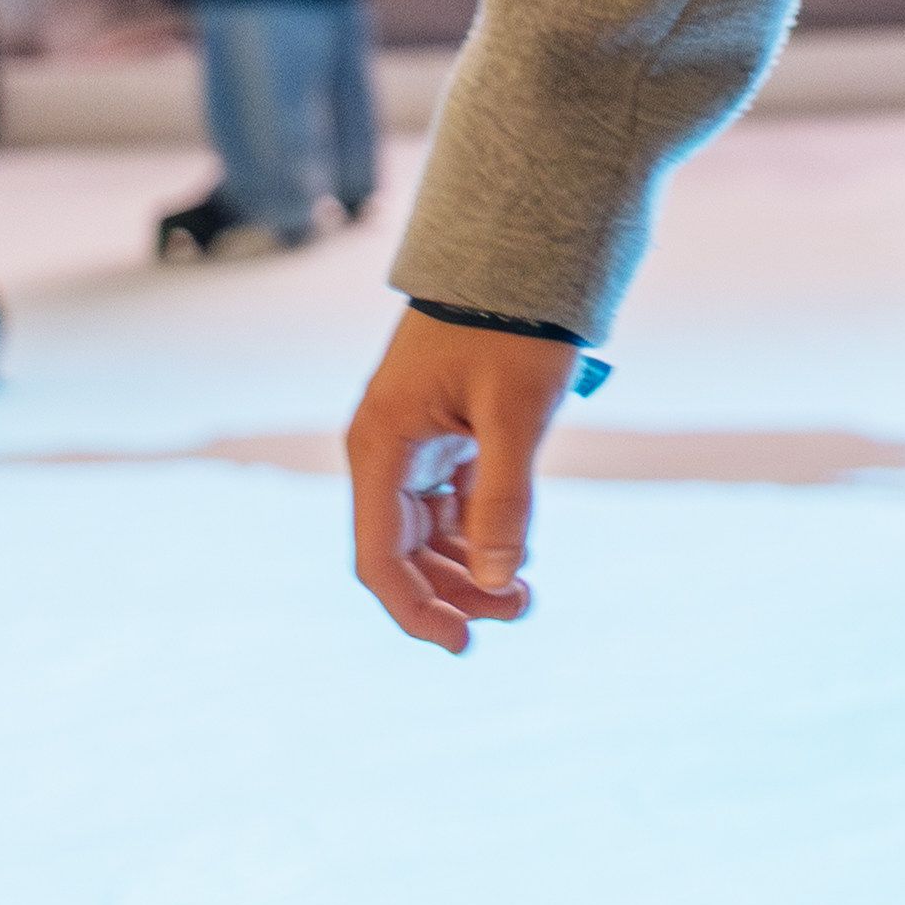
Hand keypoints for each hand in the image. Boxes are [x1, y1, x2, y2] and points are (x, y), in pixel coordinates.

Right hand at [345, 306, 575, 654]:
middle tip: (520, 611)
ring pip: (427, 534)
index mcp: (380, 448)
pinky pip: (449, 505)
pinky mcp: (443, 436)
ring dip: (469, 569)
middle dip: (454, 593)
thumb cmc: (513, 328)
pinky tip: (517, 553)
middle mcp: (384, 452)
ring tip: (525, 595)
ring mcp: (413, 445)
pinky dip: (478, 534)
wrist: (520, 257)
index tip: (463, 646)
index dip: (416, 610)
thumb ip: (504, 498)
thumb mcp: (515, 415)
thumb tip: (500, 578)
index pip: (379, 558)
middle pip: (402, 553)